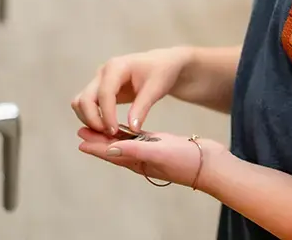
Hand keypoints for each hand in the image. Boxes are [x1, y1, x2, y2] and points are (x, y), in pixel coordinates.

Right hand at [71, 46, 192, 135]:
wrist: (161, 65)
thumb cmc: (160, 72)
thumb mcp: (156, 88)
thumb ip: (142, 107)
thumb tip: (131, 129)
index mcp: (116, 67)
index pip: (104, 93)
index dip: (107, 114)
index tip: (114, 132)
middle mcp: (102, 73)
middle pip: (84, 99)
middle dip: (93, 120)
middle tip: (109, 135)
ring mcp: (98, 81)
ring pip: (80, 103)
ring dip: (89, 120)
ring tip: (108, 134)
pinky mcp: (99, 90)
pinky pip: (86, 106)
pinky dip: (91, 119)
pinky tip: (107, 129)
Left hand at [76, 126, 226, 191]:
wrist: (211, 164)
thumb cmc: (187, 160)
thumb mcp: (158, 153)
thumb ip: (134, 149)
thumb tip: (110, 149)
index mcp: (139, 161)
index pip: (112, 153)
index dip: (95, 147)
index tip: (80, 140)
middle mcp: (143, 158)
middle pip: (115, 148)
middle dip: (98, 140)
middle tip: (82, 130)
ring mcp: (153, 151)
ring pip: (127, 142)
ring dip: (112, 136)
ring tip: (99, 127)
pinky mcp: (162, 144)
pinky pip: (141, 138)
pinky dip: (131, 132)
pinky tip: (128, 127)